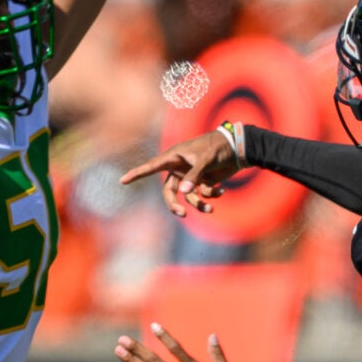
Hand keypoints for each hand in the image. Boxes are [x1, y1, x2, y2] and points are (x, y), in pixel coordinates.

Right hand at [119, 127, 242, 217]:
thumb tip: (183, 192)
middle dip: (174, 204)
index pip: (152, 166)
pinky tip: (223, 191)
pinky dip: (212, 195)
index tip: (122, 180)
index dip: (137, 173)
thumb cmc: (218, 147)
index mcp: (174, 157)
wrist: (238, 148)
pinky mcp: (202, 181)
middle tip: (182, 214)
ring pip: (188, 197)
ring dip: (199, 204)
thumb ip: (194, 175)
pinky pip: (202, 194)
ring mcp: (190, 176)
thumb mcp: (206, 159)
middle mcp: (179, 168)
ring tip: (210, 209)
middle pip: (169, 192)